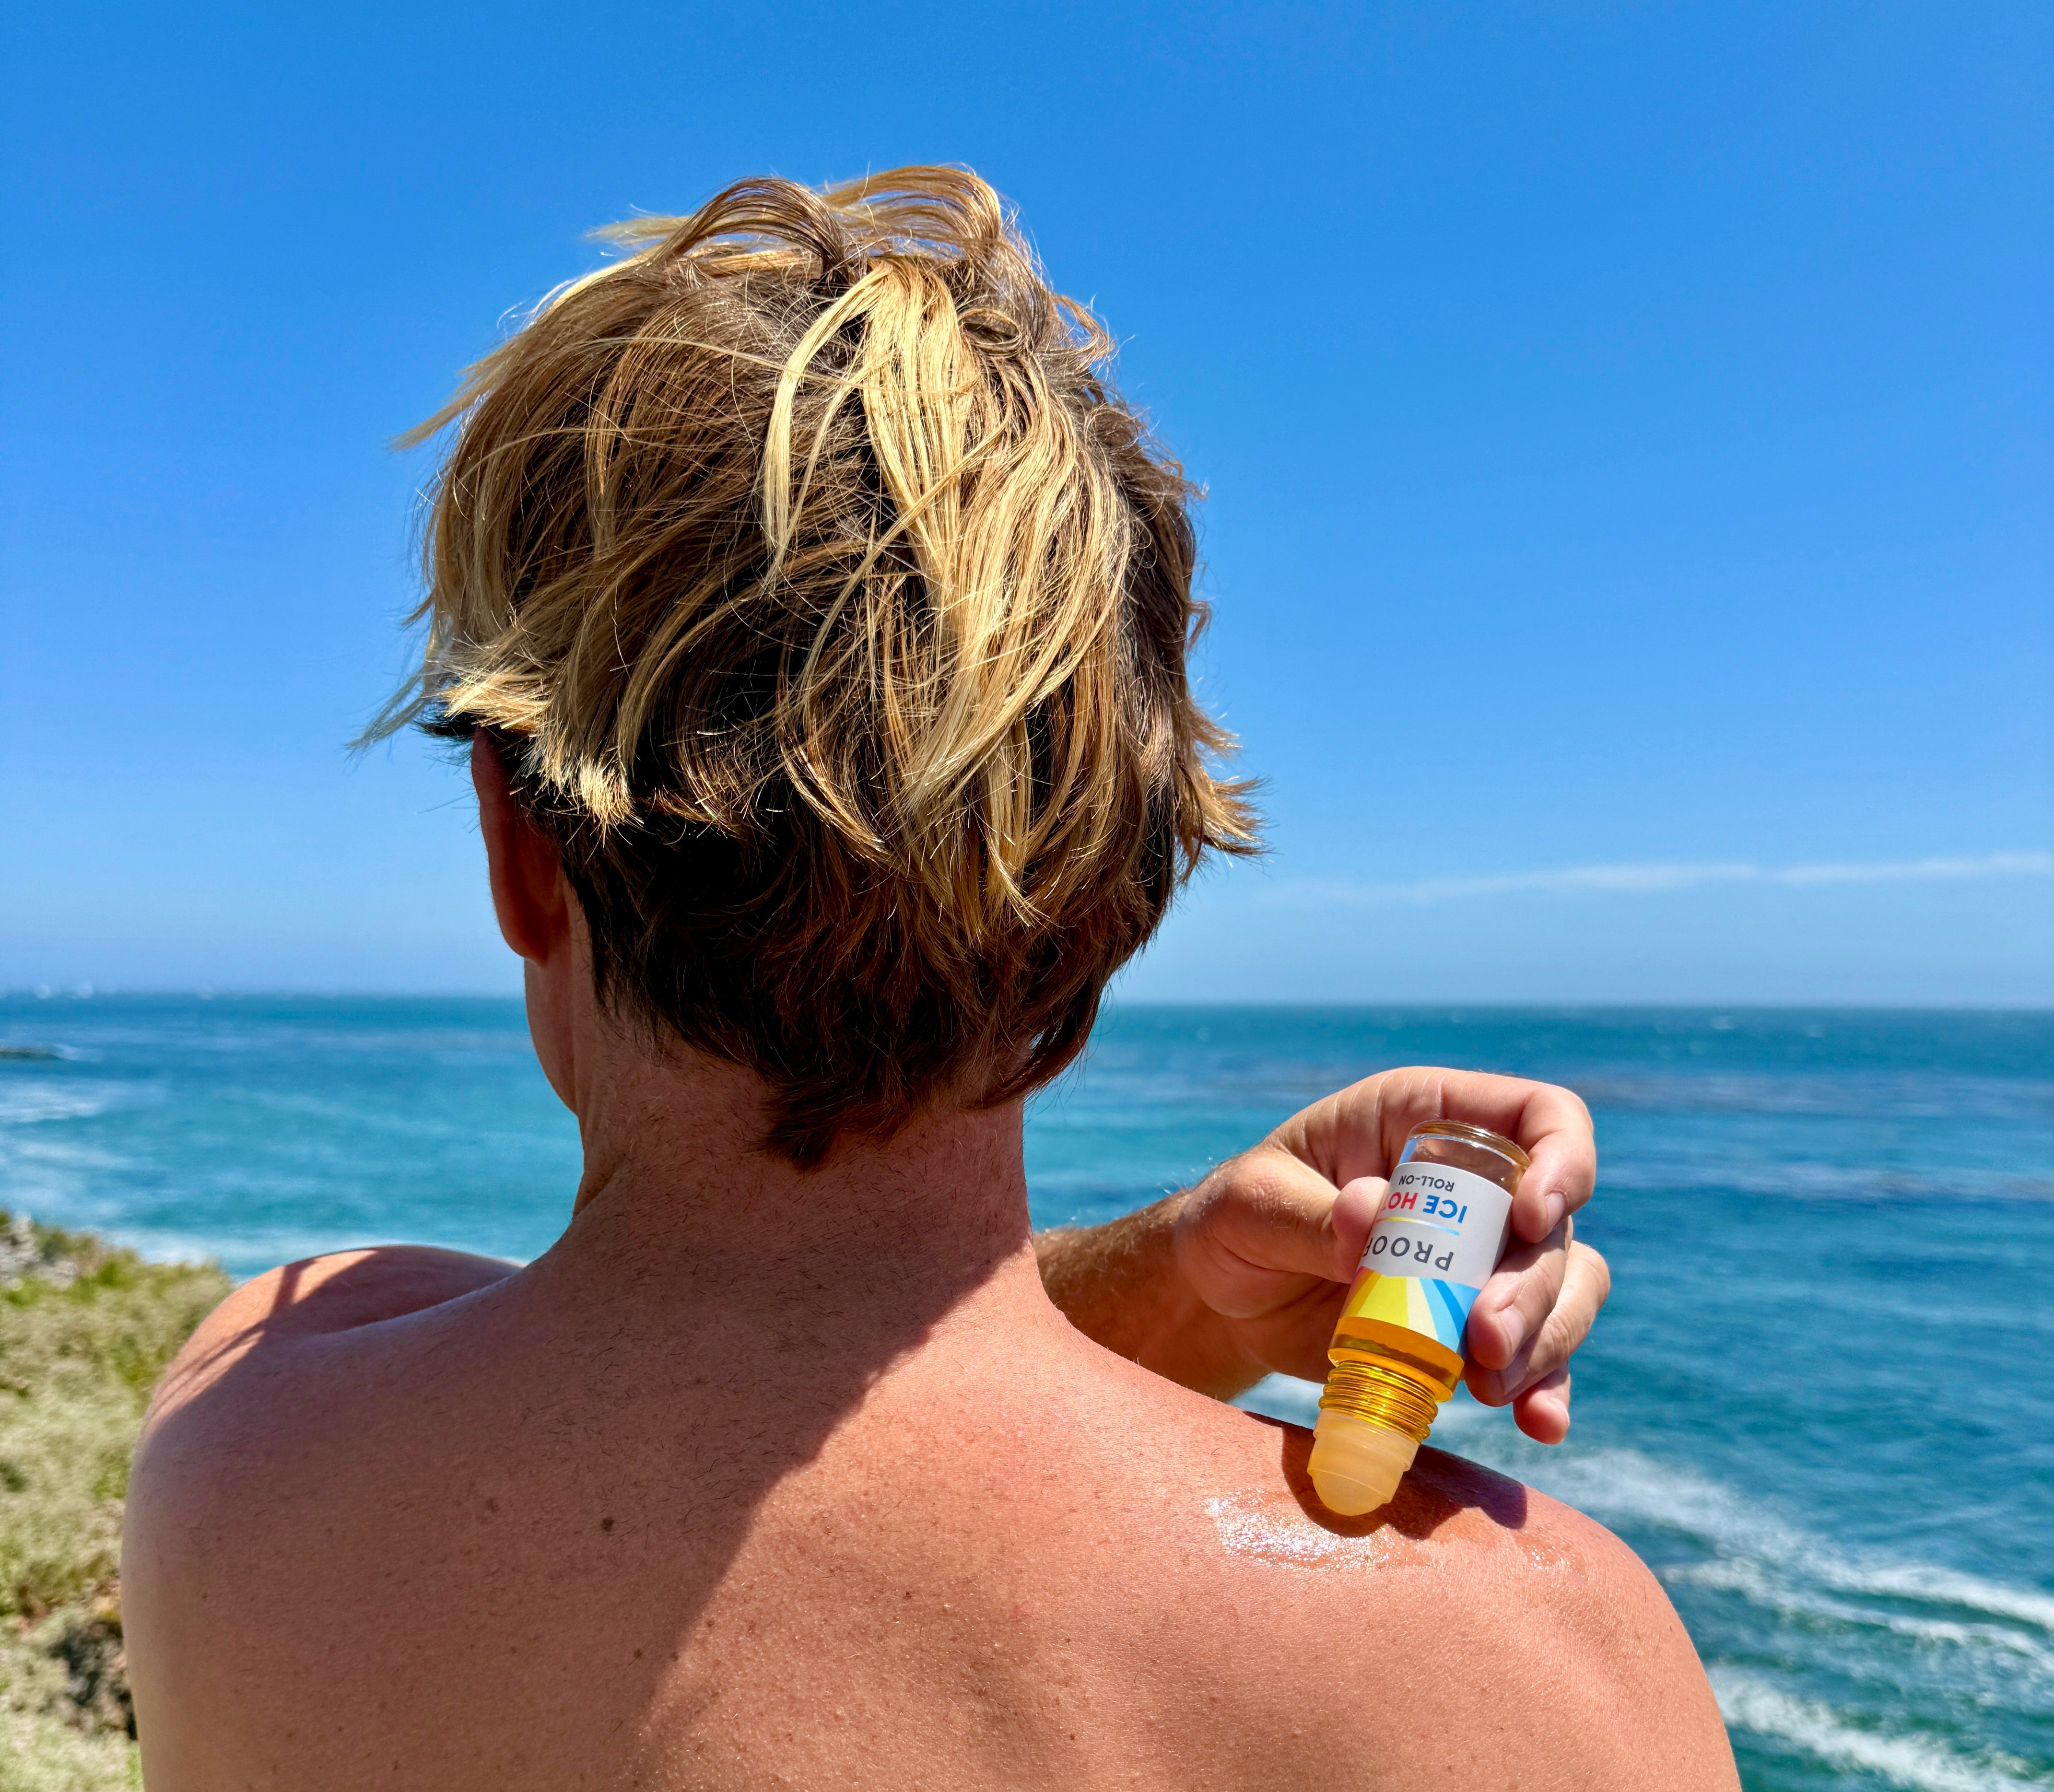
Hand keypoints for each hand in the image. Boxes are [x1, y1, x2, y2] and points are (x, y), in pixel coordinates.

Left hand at [1170, 1067, 1609, 1441]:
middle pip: (1554, 1223)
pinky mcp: (1472, 1327)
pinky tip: (1538, 1423)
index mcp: (1424, 1119)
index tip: (1531, 1216)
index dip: (1561, 1158)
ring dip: (1545, 1340)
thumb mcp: (1248, 1206)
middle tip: (1486, 1338)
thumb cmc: (1234, 1221)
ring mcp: (1480, 1259)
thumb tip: (1371, 1210)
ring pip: (1563, 1288)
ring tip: (1488, 1385)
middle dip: (1534, 1285)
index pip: (1538, 1114)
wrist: (1223, 1299)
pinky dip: (1546, 1387)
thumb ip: (1307, 1213)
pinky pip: (1538, 1354)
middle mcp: (1471, 1184)